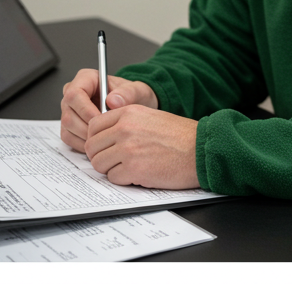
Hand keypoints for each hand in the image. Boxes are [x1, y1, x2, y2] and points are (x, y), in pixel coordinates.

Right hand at [60, 67, 157, 152]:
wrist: (132, 108)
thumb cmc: (132, 96)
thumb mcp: (136, 90)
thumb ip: (127, 93)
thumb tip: (112, 100)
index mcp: (86, 78)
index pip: (74, 94)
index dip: (85, 109)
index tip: (100, 119)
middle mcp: (73, 94)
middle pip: (69, 114)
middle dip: (87, 127)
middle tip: (104, 132)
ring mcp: (69, 111)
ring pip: (67, 128)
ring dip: (85, 137)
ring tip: (104, 136)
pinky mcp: (69, 125)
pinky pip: (69, 138)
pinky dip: (82, 144)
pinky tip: (98, 142)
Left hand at [85, 105, 199, 188]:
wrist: (199, 148)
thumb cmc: (179, 135)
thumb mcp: (150, 117)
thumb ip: (126, 122)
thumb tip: (103, 136)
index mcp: (129, 112)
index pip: (94, 126)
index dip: (97, 139)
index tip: (104, 145)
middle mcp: (125, 128)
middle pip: (92, 147)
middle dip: (101, 156)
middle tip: (116, 160)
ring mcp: (128, 148)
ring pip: (98, 164)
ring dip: (111, 168)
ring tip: (130, 165)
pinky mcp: (133, 169)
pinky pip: (112, 178)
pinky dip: (123, 179)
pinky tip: (140, 172)